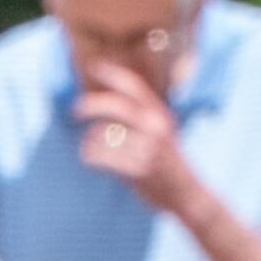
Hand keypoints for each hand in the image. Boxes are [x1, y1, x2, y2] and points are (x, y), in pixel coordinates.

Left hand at [66, 63, 199, 217]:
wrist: (186, 193)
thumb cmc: (166, 160)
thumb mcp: (161, 130)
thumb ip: (141, 115)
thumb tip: (105, 100)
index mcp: (159, 114)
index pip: (134, 86)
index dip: (113, 75)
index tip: (94, 67)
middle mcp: (155, 127)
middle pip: (115, 106)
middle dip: (91, 105)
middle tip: (75, 110)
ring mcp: (148, 148)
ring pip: (104, 134)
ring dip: (89, 140)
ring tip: (89, 147)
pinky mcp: (139, 170)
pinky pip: (102, 156)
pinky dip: (89, 155)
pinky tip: (88, 158)